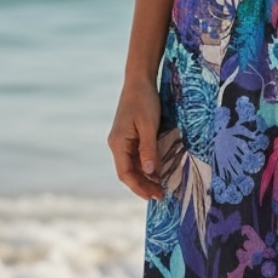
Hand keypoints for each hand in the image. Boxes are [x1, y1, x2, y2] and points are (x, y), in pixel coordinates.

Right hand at [108, 78, 164, 200]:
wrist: (139, 81)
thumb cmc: (144, 100)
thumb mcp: (148, 126)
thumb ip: (149, 150)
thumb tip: (149, 173)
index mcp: (118, 143)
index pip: (125, 173)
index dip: (139, 187)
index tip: (153, 196)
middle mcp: (117, 145)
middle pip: (128, 172)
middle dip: (143, 186)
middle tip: (160, 196)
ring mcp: (122, 141)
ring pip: (132, 166)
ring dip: (145, 178)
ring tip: (160, 188)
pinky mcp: (130, 137)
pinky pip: (136, 158)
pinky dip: (146, 167)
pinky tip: (157, 172)